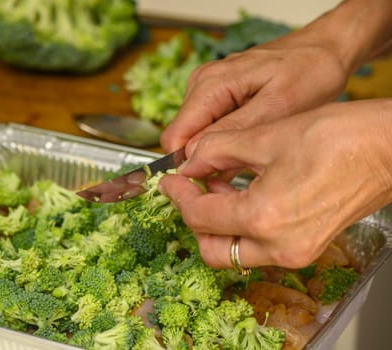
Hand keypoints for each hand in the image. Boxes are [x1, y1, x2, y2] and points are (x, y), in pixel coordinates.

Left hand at [159, 100, 391, 268]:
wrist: (388, 148)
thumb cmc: (339, 137)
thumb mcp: (265, 136)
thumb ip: (216, 150)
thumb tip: (189, 161)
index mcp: (263, 217)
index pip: (199, 216)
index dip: (177, 195)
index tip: (169, 180)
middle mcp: (279, 246)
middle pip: (212, 249)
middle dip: (194, 219)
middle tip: (188, 189)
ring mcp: (296, 252)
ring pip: (235, 252)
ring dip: (216, 225)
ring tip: (215, 186)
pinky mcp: (307, 247)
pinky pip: (260, 247)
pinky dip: (241, 228)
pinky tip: (241, 195)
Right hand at [161, 33, 349, 153]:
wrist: (325, 50)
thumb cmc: (310, 73)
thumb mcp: (277, 107)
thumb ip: (233, 130)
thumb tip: (193, 156)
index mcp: (211, 85)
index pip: (175, 137)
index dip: (188, 166)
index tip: (214, 185)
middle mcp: (201, 84)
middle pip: (182, 138)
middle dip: (204, 160)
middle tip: (243, 170)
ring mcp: (206, 89)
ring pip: (194, 136)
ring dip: (216, 152)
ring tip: (252, 155)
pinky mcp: (216, 96)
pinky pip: (207, 127)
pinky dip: (224, 142)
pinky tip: (251, 143)